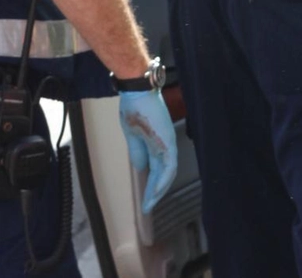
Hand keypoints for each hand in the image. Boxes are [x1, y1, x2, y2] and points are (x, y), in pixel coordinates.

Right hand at [118, 90, 178, 213]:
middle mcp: (164, 146)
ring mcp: (167, 144)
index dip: (151, 186)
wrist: (136, 93)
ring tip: (149, 204)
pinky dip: (163, 180)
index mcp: (155, 144)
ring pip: (167, 173)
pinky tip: (156, 192)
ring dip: (159, 190)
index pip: (156, 170)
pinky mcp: (168, 142)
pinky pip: (169, 166)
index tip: (145, 200)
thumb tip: (140, 169)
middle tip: (147, 208)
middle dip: (155, 193)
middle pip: (163, 175)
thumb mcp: (132, 136)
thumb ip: (138, 152)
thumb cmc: (134, 109)